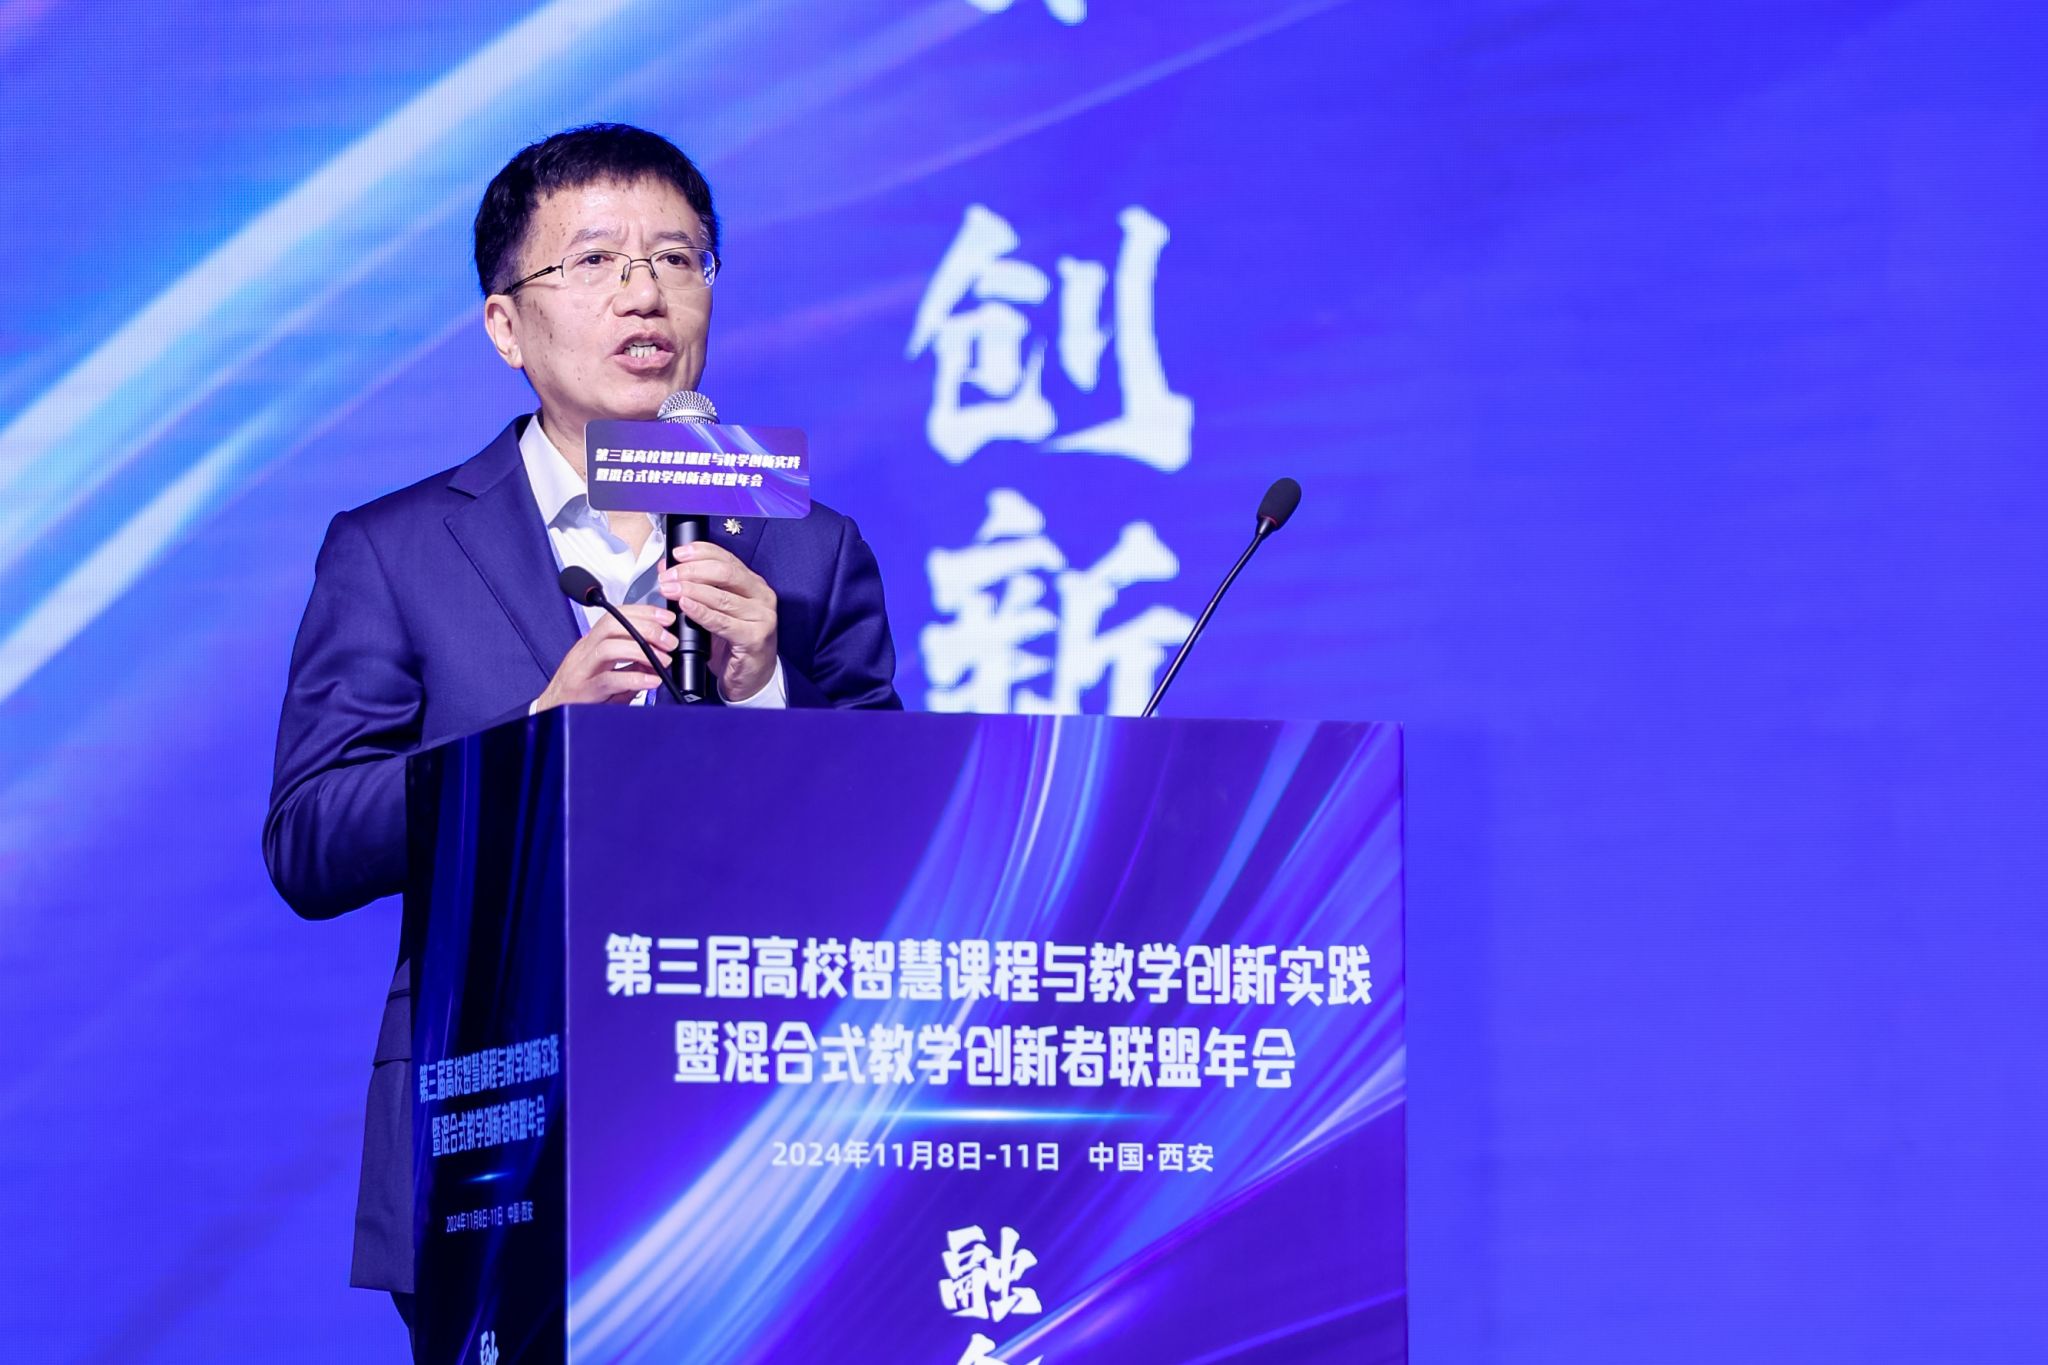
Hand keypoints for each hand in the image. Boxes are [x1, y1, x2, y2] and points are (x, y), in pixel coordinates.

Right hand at [534, 604, 677, 709]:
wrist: (553, 712)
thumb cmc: (581, 692)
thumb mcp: (608, 670)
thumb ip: (632, 662)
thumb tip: (659, 654)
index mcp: (592, 642)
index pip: (617, 614)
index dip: (644, 612)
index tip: (667, 617)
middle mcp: (585, 650)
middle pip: (612, 625)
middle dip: (646, 628)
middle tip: (669, 641)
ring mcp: (582, 669)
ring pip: (608, 648)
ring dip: (642, 651)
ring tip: (663, 661)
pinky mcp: (583, 690)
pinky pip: (609, 680)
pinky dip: (634, 678)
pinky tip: (651, 681)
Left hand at [659, 542, 778, 701]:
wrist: (752, 678)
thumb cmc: (733, 644)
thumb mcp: (716, 611)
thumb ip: (697, 589)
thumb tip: (668, 568)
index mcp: (754, 585)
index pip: (727, 558)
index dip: (700, 552)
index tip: (677, 554)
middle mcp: (762, 597)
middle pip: (725, 573)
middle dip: (691, 571)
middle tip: (668, 576)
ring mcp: (761, 617)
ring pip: (721, 597)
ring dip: (690, 590)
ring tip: (668, 589)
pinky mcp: (754, 638)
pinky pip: (722, 622)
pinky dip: (701, 612)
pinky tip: (685, 606)